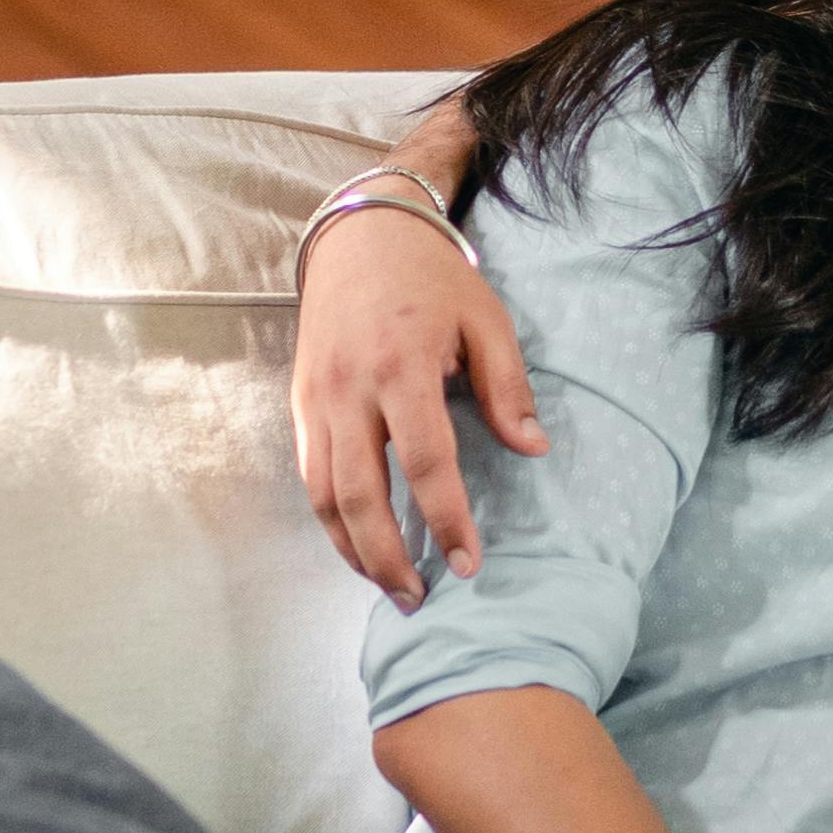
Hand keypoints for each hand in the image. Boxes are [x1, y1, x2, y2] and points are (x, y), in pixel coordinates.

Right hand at [291, 198, 543, 605]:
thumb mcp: (487, 320)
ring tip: (388, 584)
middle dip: (389, 557)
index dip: (448, 520)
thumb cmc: (432, 278)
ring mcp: (316, 399)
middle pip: (360, 495)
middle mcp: (349, 389)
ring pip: (323, 495)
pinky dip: (330, 518)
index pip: (426, 463)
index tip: (469, 564)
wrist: (362, 234)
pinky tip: (357, 543)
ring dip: (353, 549)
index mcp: (402, 367)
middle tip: (420, 599)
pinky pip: (309, 475)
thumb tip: (533, 450)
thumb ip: (508, 388)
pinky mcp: (299, 403)